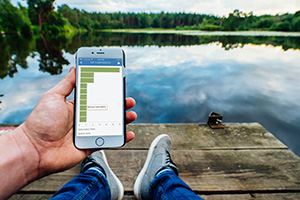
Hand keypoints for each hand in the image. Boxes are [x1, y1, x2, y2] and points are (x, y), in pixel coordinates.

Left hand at [19, 67, 136, 176]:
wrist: (34, 149)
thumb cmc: (41, 121)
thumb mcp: (53, 96)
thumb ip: (67, 83)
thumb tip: (75, 67)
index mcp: (76, 107)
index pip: (96, 97)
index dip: (108, 92)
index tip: (118, 86)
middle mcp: (84, 119)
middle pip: (107, 111)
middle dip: (119, 105)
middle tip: (128, 100)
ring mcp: (88, 133)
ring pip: (110, 125)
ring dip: (123, 120)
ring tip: (131, 115)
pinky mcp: (90, 146)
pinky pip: (108, 141)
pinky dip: (120, 139)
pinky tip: (128, 134)